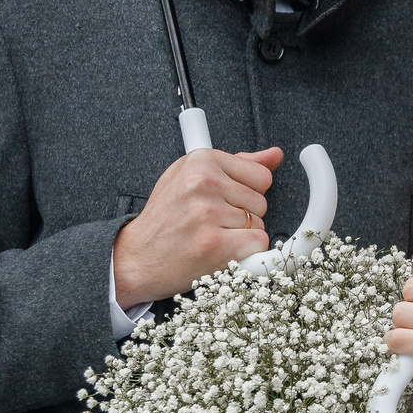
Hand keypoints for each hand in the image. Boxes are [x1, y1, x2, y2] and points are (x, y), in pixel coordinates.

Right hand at [113, 146, 282, 309]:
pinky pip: (258, 244)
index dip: (247, 193)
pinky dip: (246, 253)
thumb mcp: (191, 176)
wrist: (137, 257)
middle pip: (261, 202)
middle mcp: (204, 183)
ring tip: (209, 236)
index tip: (224, 201)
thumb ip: (237, 164)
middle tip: (211, 223)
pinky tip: (219, 252)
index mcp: (200, 161)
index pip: (261, 176)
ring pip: (259, 224)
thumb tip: (275, 155)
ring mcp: (209, 214)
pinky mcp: (215, 244)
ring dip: (241, 236)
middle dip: (243, 215)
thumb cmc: (166, 217)